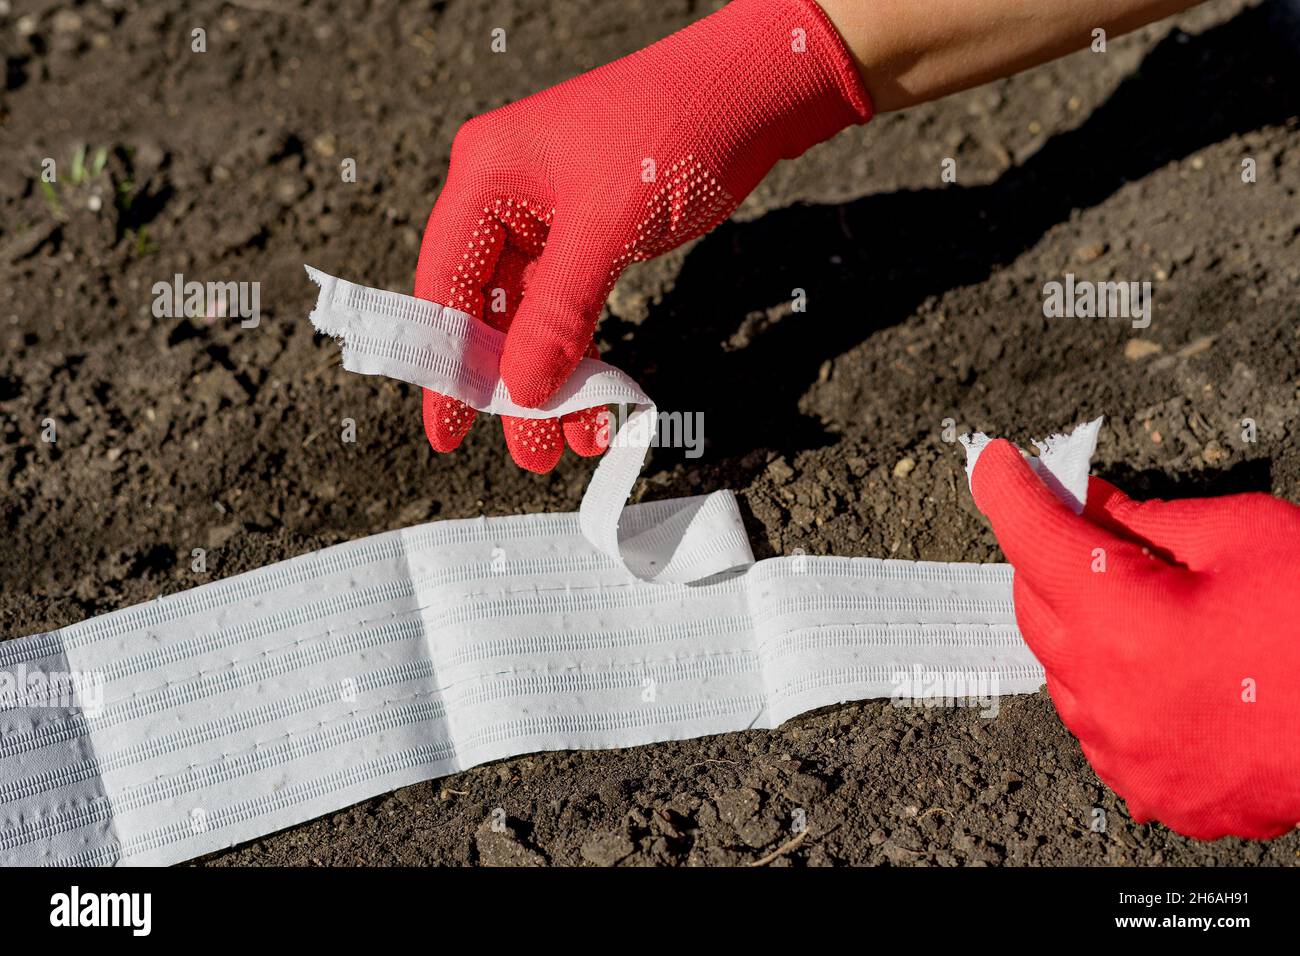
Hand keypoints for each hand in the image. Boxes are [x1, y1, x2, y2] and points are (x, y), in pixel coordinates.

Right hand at [415, 0, 870, 470]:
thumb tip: (524, 392)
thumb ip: (560, 314)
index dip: (446, 364)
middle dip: (511, 386)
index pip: (447, 286)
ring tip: (571, 443)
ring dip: (554, 379)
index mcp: (487, 176)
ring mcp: (547, 214)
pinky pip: (569, 305)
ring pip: (533, 317)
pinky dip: (583, 352)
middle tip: (530, 454)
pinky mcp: (587, 231)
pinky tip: (598, 399)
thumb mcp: (609, 228)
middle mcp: (505, 194)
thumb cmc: (676, 130)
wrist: (753, 91)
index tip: (449, 432)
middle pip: (489, 310)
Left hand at [972, 439, 1299, 839]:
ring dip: (1079, 620)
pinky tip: (1154, 660)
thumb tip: (1090, 504)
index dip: (1009, 489)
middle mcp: (1105, 695)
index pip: (1032, 537)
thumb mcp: (1246, 537)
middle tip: (1088, 523)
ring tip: (1139, 596)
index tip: (998, 463)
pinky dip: (1106, 681)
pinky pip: (1096, 722)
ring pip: (1060, 664)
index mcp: (1120, 622)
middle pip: (1036, 601)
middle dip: (1052, 555)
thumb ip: (1148, 520)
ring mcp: (1125, 752)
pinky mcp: (1150, 789)